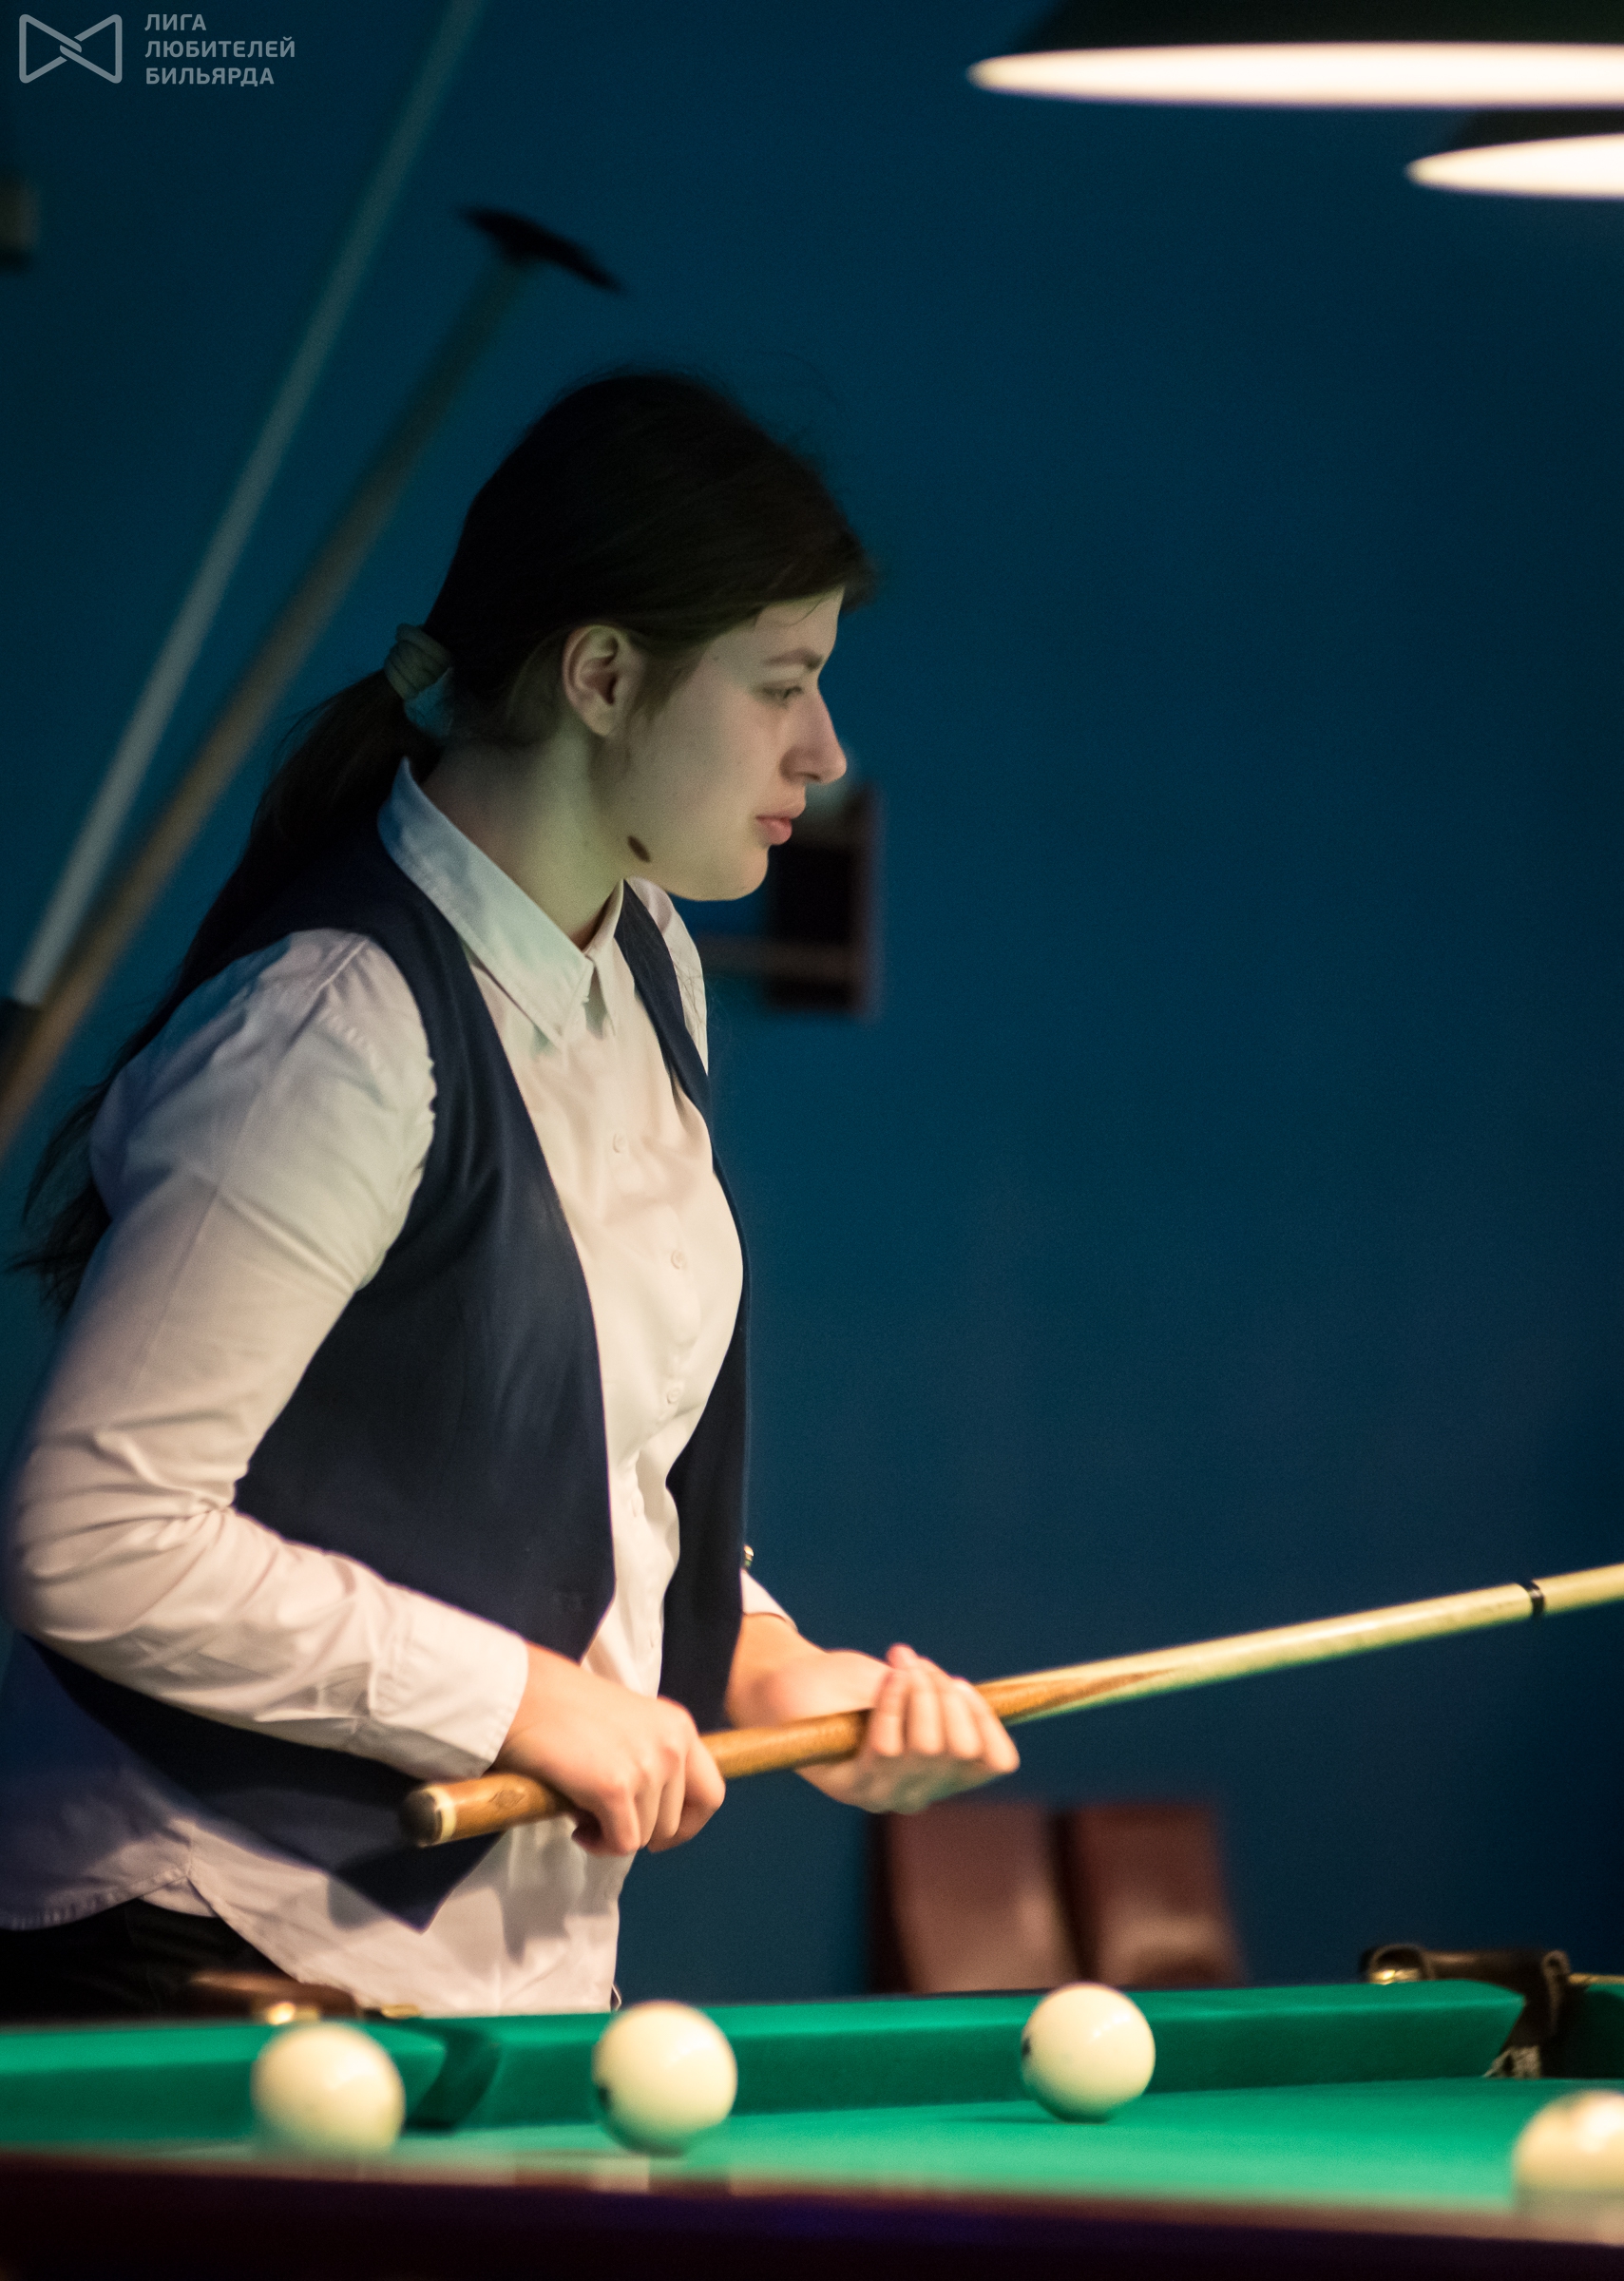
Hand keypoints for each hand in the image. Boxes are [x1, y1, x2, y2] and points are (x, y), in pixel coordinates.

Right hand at [493, 1644, 724, 1855]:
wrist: (524, 1694)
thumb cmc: (565, 1709)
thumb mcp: (631, 1726)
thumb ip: (651, 1757)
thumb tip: (654, 1813)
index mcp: (679, 1727)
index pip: (711, 1793)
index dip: (689, 1823)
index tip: (660, 1834)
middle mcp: (673, 1745)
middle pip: (676, 1822)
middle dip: (644, 1833)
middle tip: (610, 1823)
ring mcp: (647, 1766)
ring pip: (646, 1836)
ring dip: (615, 1835)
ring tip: (585, 1813)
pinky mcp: (616, 1787)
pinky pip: (621, 1843)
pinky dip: (599, 1845)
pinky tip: (578, 1826)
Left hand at [727, 1623, 1018, 1814]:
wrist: (791, 1683)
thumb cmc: (853, 1685)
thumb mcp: (912, 1690)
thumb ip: (945, 1703)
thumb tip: (969, 1700)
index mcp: (941, 1772)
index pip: (995, 1761)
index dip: (986, 1718)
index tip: (960, 1683)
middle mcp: (917, 1793)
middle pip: (961, 1747)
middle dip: (945, 1694)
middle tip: (917, 1666)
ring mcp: (883, 1793)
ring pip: (930, 1746)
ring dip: (919, 1691)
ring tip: (900, 1665)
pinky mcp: (850, 1787)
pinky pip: (889, 1746)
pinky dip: (893, 1701)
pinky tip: (885, 1677)